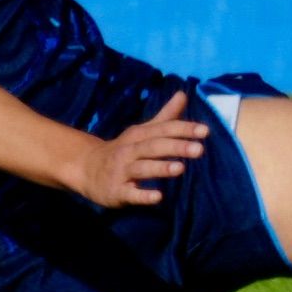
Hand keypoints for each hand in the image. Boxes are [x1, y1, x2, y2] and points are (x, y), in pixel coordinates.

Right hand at [78, 90, 209, 211]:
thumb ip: (165, 117)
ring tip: (181, 168)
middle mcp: (129, 151)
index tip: (205, 131)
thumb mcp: (142, 132)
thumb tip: (184, 94)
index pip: (162, 129)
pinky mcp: (116, 191)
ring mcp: (121, 171)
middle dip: (176, 147)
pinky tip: (158, 197)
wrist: (87, 169)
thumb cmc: (124, 150)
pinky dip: (143, 195)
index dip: (183, 129)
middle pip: (153, 147)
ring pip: (142, 169)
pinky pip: (130, 193)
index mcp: (138, 135)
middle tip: (200, 149)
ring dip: (160, 168)